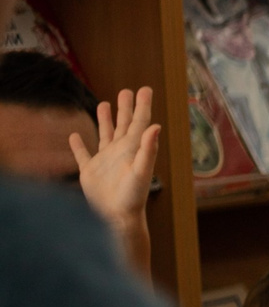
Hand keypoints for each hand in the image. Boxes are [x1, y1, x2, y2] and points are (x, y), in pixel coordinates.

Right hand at [71, 86, 158, 227]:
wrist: (117, 217)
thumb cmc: (133, 196)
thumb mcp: (141, 170)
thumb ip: (149, 149)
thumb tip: (155, 126)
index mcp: (133, 149)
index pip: (139, 122)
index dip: (142, 106)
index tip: (145, 89)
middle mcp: (120, 152)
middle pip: (124, 124)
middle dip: (125, 108)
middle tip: (126, 91)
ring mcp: (105, 161)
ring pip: (105, 135)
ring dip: (105, 120)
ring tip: (104, 104)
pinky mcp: (90, 172)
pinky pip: (83, 155)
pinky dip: (78, 145)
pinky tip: (74, 135)